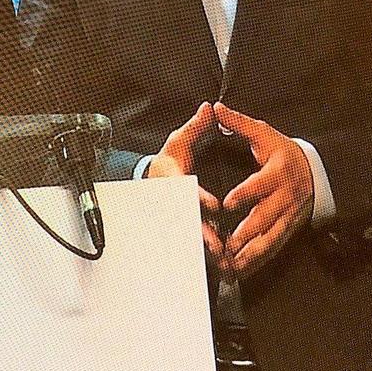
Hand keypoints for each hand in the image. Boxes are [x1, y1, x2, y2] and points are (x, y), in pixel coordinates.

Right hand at [147, 102, 225, 267]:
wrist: (152, 179)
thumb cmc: (168, 160)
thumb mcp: (180, 140)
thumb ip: (196, 126)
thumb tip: (210, 108)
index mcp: (172, 179)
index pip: (184, 189)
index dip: (198, 198)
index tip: (214, 205)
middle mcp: (171, 202)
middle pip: (185, 220)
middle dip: (200, 233)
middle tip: (216, 244)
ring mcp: (174, 217)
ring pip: (187, 236)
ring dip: (203, 249)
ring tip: (219, 259)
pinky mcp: (179, 227)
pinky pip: (189, 242)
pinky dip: (202, 254)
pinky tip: (218, 263)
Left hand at [215, 102, 313, 277]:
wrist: (317, 170)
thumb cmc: (283, 150)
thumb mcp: (264, 133)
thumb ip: (239, 123)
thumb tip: (215, 107)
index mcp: (277, 172)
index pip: (260, 185)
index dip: (244, 194)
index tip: (226, 203)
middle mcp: (285, 196)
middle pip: (265, 217)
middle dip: (246, 231)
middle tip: (226, 242)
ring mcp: (288, 216)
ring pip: (270, 238)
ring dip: (251, 252)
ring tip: (231, 263)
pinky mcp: (288, 229)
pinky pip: (273, 248)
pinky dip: (258, 260)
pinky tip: (241, 271)